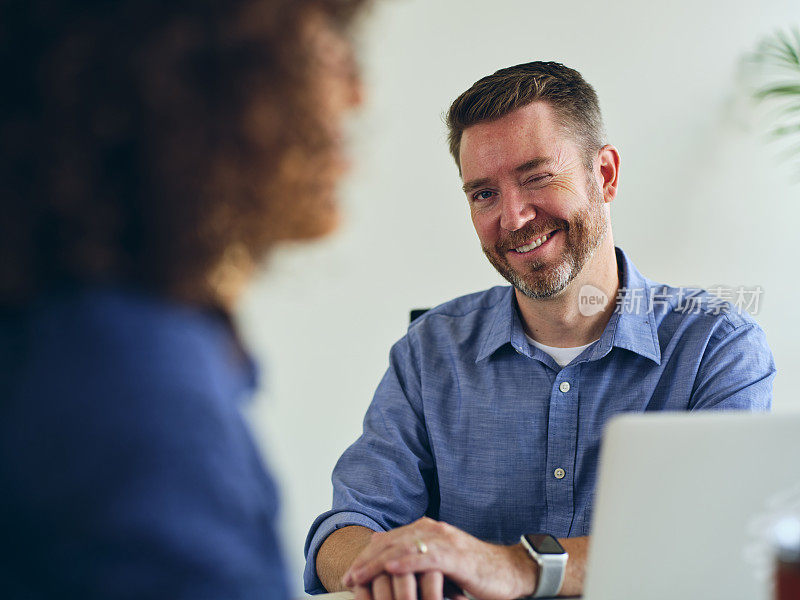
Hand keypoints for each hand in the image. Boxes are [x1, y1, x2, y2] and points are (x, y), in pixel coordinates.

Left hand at [343, 517, 536, 599]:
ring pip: (403, 547)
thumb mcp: (439, 566)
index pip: (388, 540)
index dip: (366, 557)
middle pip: (391, 542)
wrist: (511, 571)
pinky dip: (406, 561)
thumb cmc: (474, 573)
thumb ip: (416, 561)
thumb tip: (388, 566)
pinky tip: (391, 568)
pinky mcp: (456, 554)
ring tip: (360, 575)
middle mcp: (432, 530)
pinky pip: (426, 556)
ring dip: (378, 563)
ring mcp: (444, 540)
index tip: (349, 575)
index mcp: (427, 531)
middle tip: (349, 578)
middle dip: (366, 561)